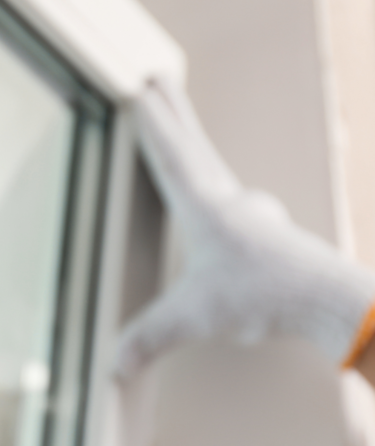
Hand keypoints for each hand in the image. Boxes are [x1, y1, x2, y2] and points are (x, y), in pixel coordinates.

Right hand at [115, 80, 374, 376]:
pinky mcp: (270, 235)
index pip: (169, 155)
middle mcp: (230, 200)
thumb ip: (150, 338)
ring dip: (196, 146)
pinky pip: (233, 201)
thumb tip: (114, 366)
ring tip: (183, 136)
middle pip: (195, 145)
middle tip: (160, 80)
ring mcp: (255, 215)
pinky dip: (216, 189)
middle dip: (174, 113)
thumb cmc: (266, 296)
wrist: (332, 302)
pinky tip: (220, 208)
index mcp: (204, 206)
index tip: (139, 88)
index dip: (151, 122)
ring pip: (215, 168)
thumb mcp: (194, 319)